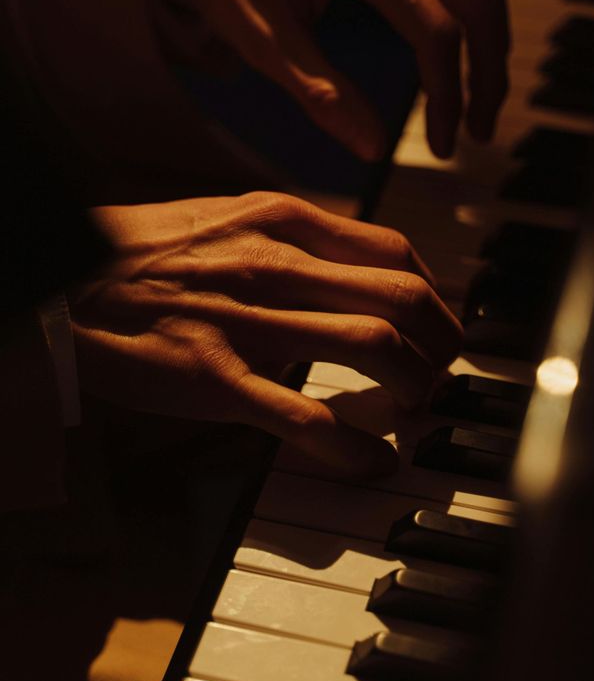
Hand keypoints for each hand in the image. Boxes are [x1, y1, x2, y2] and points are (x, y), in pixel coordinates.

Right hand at [70, 192, 461, 476]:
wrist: (64, 278)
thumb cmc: (144, 250)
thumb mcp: (227, 217)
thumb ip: (292, 236)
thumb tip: (350, 265)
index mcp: (280, 220)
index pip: (395, 253)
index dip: (435, 296)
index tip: (436, 325)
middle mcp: (274, 262)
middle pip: (402, 298)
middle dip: (443, 344)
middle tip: (441, 372)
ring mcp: (247, 321)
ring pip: (372, 346)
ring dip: (413, 387)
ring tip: (413, 410)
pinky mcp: (215, 379)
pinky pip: (306, 417)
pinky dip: (355, 447)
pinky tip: (373, 463)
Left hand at [127, 0, 508, 159]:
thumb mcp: (260, 37)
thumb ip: (320, 93)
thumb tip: (369, 148)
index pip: (437, 33)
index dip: (448, 99)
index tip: (444, 147)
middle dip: (490, 72)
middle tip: (480, 130)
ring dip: (490, 38)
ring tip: (477, 96)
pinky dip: (472, 9)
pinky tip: (456, 48)